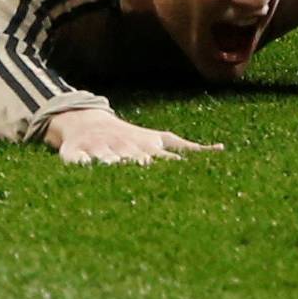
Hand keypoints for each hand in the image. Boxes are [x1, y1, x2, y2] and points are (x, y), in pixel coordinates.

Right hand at [43, 106, 222, 166]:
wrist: (85, 123)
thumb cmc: (128, 137)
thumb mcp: (157, 137)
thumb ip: (185, 146)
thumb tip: (221, 149)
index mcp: (143, 146)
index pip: (160, 157)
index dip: (169, 166)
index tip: (182, 175)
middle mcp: (122, 148)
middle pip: (133, 159)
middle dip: (140, 163)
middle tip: (146, 168)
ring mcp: (98, 151)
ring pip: (106, 158)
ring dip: (112, 162)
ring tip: (116, 166)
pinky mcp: (75, 155)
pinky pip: (77, 161)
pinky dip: (81, 163)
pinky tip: (82, 165)